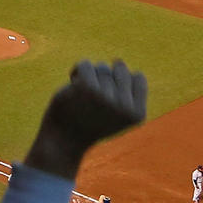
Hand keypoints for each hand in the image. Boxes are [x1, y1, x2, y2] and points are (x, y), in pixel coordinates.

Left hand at [25, 60, 147, 179]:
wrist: (65, 140)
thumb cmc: (91, 123)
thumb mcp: (116, 113)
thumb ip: (125, 92)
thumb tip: (119, 62)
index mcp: (137, 114)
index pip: (138, 77)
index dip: (121, 80)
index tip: (110, 94)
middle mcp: (125, 107)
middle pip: (120, 69)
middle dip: (106, 75)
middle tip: (95, 91)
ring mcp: (107, 97)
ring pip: (102, 67)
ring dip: (90, 76)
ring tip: (83, 92)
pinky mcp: (87, 88)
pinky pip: (86, 64)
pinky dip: (78, 70)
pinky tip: (73, 81)